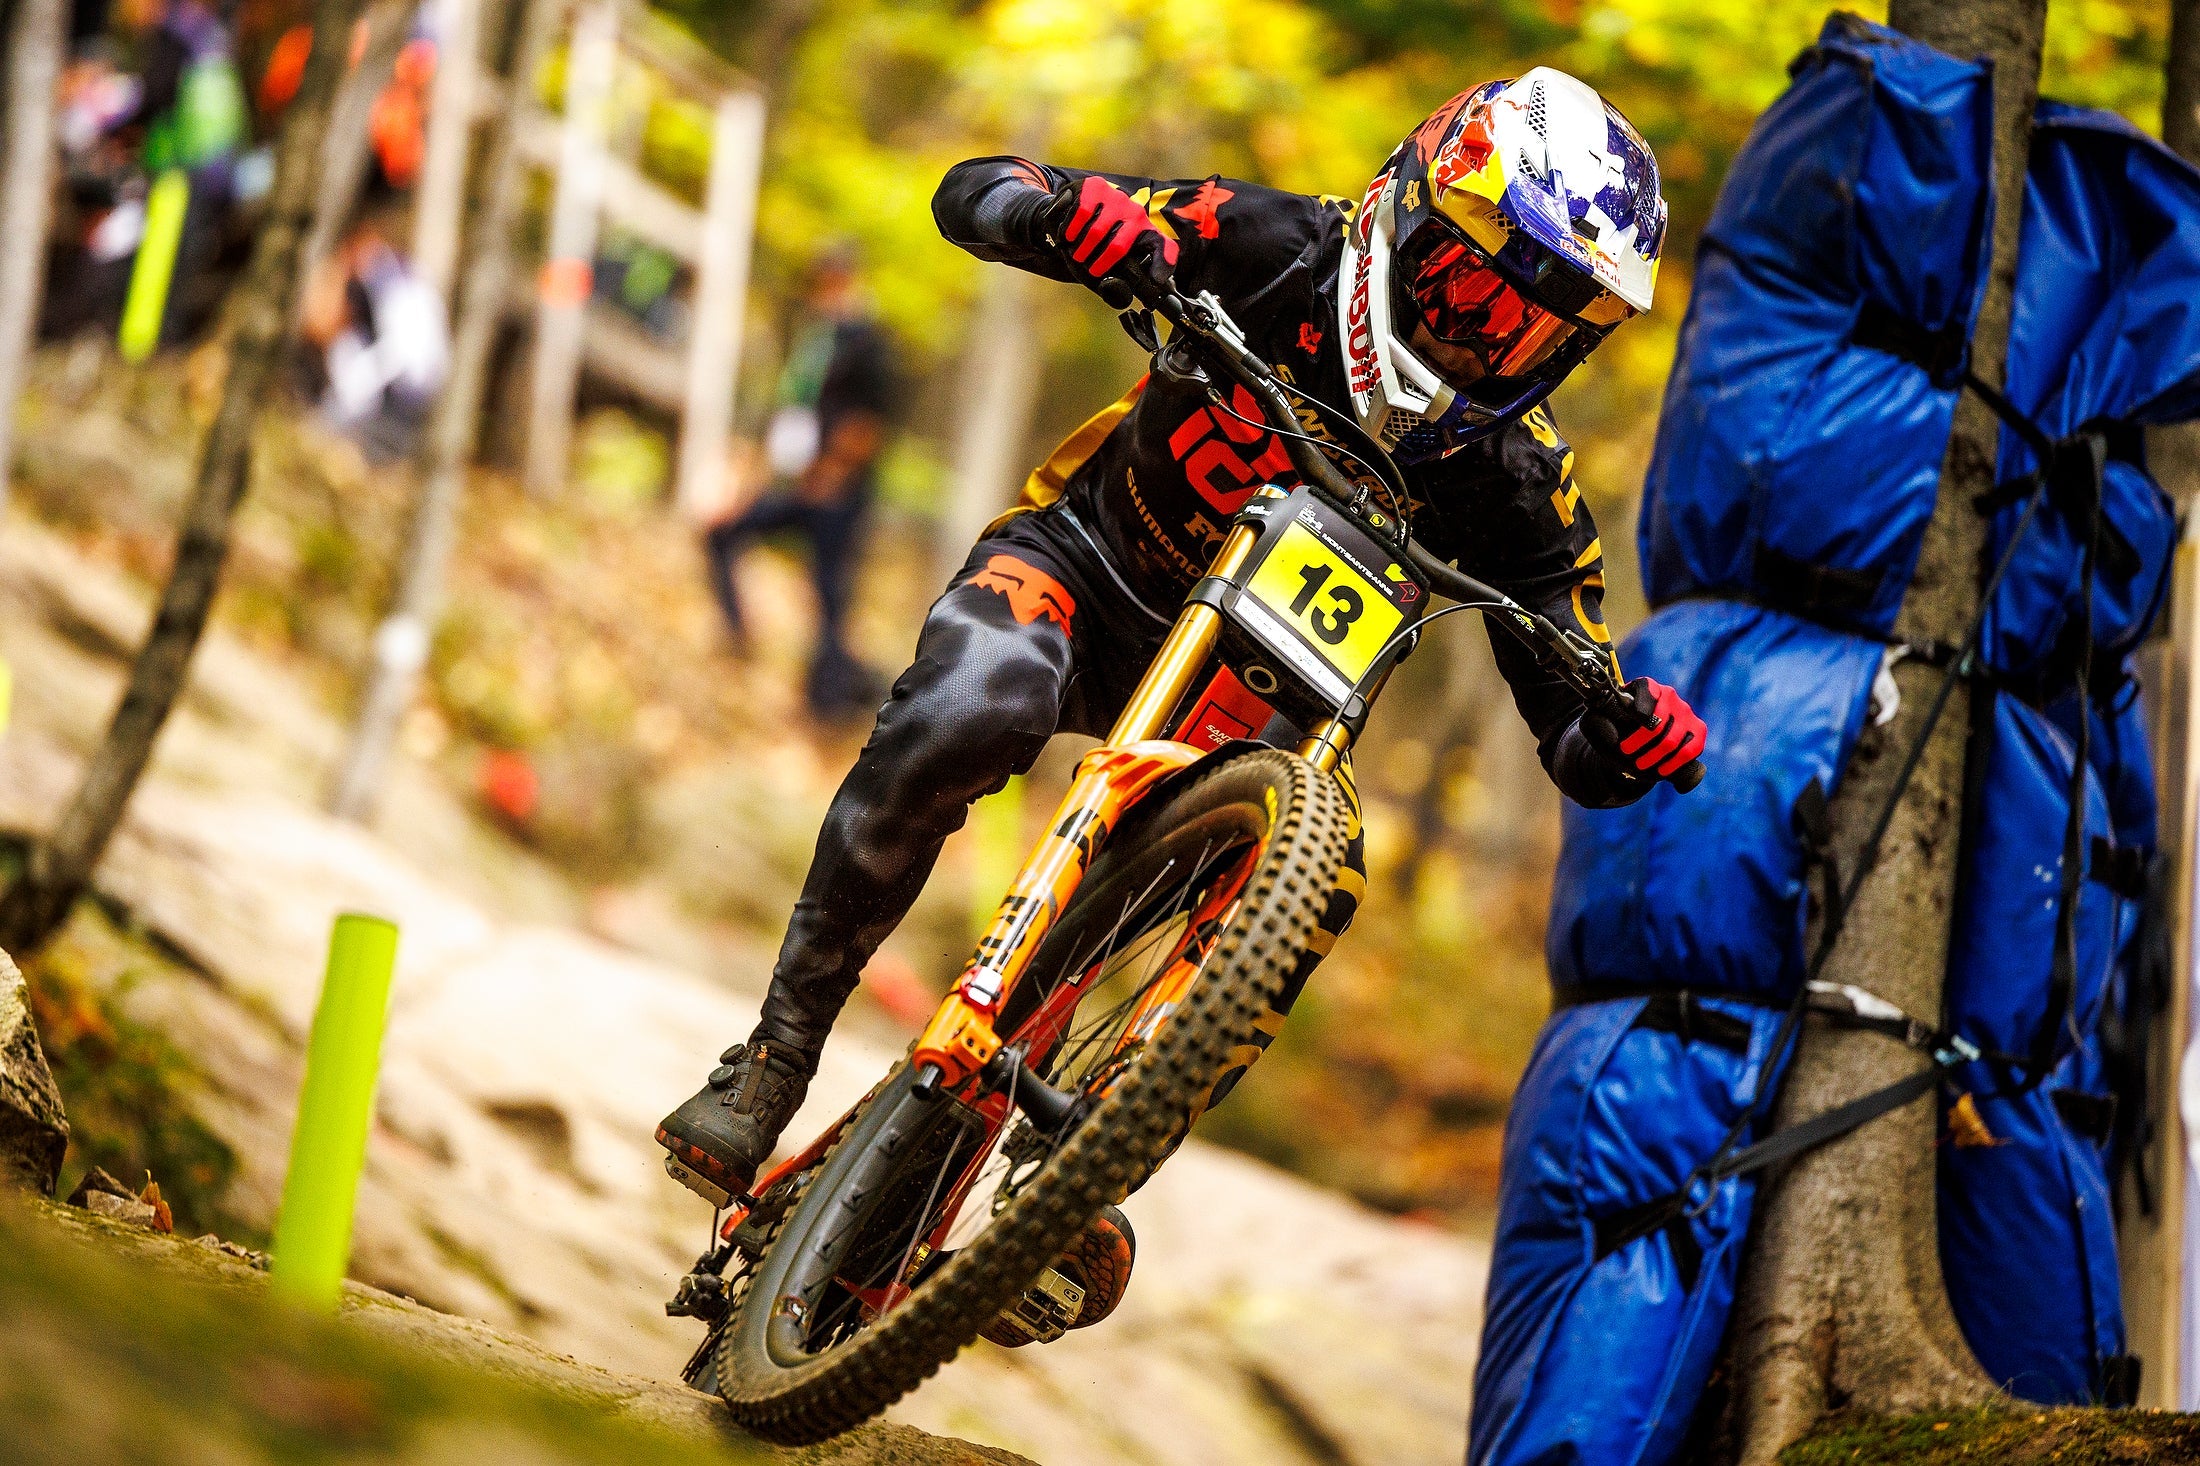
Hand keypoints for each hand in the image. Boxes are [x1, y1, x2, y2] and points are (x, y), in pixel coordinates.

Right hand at [1051, 175, 1176, 294]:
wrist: (1065, 215)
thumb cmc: (1088, 248)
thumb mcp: (1101, 271)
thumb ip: (1113, 288)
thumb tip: (1124, 297)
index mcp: (1144, 234)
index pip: (1163, 247)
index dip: (1163, 263)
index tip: (1156, 281)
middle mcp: (1135, 213)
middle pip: (1118, 247)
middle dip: (1097, 264)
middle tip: (1087, 267)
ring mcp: (1117, 198)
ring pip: (1097, 231)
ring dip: (1080, 249)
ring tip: (1076, 252)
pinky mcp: (1096, 187)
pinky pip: (1081, 213)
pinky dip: (1070, 230)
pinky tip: (1068, 235)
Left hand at [1586, 677, 1706, 779]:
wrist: (1635, 741)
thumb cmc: (1617, 728)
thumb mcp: (1602, 720)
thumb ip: (1597, 717)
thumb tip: (1596, 716)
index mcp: (1646, 686)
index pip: (1647, 689)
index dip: (1639, 708)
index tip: (1629, 720)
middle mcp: (1669, 695)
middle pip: (1658, 722)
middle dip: (1640, 741)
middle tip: (1627, 752)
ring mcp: (1685, 712)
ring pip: (1672, 739)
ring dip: (1654, 756)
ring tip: (1640, 765)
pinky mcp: (1697, 730)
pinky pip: (1690, 750)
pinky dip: (1674, 763)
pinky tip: (1662, 770)